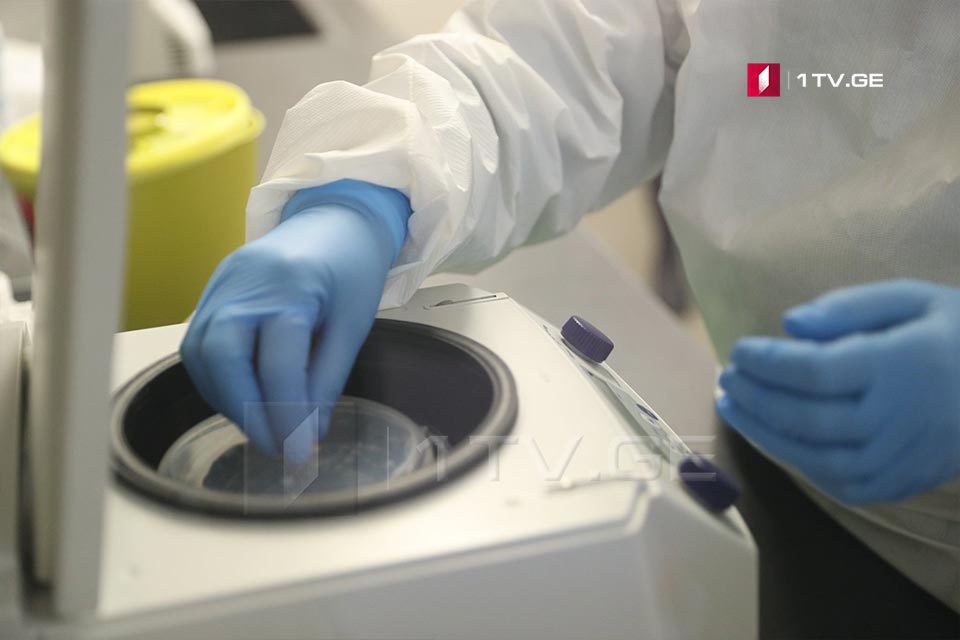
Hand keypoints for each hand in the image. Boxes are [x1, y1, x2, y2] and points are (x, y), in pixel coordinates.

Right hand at [181, 180, 409, 461]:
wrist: (332, 220)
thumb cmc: (350, 269)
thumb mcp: (353, 324)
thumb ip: (327, 377)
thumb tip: (308, 431)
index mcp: (291, 285)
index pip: (279, 361)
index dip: (287, 413)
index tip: (301, 451)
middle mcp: (245, 283)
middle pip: (223, 355)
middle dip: (244, 410)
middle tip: (274, 445)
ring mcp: (221, 284)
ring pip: (201, 353)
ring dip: (227, 399)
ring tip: (262, 427)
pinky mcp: (210, 291)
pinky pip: (199, 344)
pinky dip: (217, 380)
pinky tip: (243, 399)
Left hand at [717, 279, 959, 504]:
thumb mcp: (913, 299)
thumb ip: (849, 307)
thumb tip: (788, 324)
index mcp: (899, 366)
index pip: (814, 372)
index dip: (767, 364)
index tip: (738, 351)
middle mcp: (897, 418)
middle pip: (806, 417)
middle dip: (755, 399)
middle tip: (726, 379)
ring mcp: (900, 458)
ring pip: (815, 457)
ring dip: (763, 434)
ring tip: (733, 407)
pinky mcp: (903, 483)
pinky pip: (838, 483)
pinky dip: (798, 462)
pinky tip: (773, 439)